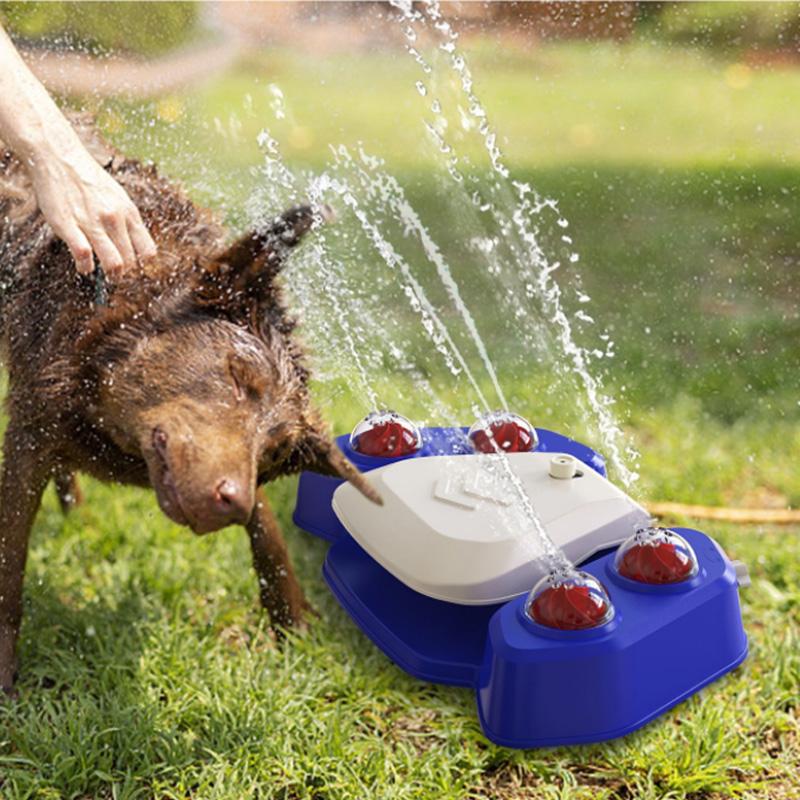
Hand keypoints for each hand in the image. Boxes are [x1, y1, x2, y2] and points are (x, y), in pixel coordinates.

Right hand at [29, 146, 155, 278]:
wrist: (59, 156)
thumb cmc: (88, 179)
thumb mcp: (117, 196)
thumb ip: (126, 220)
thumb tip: (133, 246)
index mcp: (129, 212)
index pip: (147, 251)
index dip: (141, 263)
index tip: (132, 265)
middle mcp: (115, 219)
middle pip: (131, 262)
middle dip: (124, 272)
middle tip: (115, 274)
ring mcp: (93, 223)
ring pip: (114, 263)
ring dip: (110, 274)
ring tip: (103, 274)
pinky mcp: (69, 225)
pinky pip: (84, 256)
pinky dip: (85, 267)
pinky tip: (84, 267)